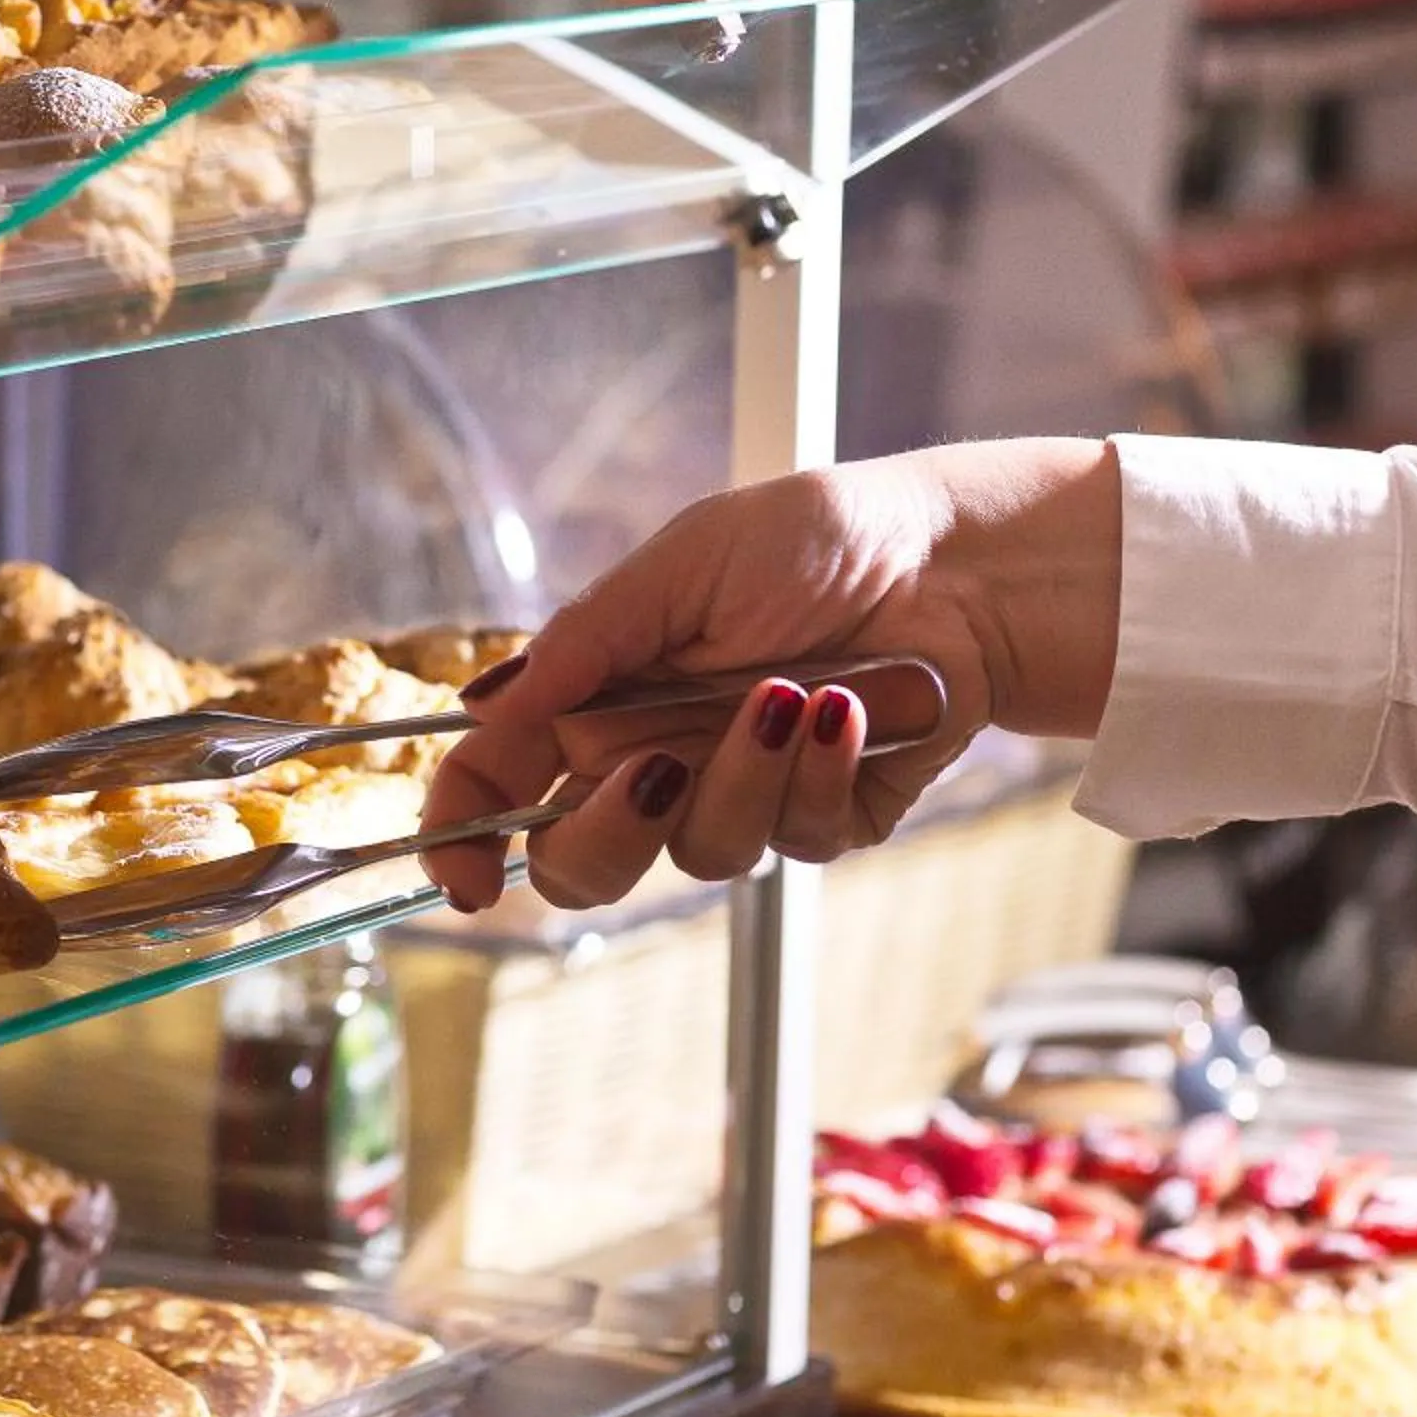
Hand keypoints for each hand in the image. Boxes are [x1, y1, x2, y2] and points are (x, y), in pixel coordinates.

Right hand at [420, 440, 1123, 912]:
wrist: (955, 560)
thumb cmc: (816, 539)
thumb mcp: (682, 565)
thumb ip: (584, 643)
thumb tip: (489, 706)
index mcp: (599, 694)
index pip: (499, 783)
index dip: (463, 837)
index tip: (461, 877)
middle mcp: (655, 757)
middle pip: (582, 863)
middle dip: (609, 830)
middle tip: (655, 765)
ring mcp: (739, 794)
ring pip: (701, 855)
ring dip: (745, 773)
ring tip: (794, 691)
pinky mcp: (823, 817)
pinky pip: (797, 840)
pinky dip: (822, 772)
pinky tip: (848, 710)